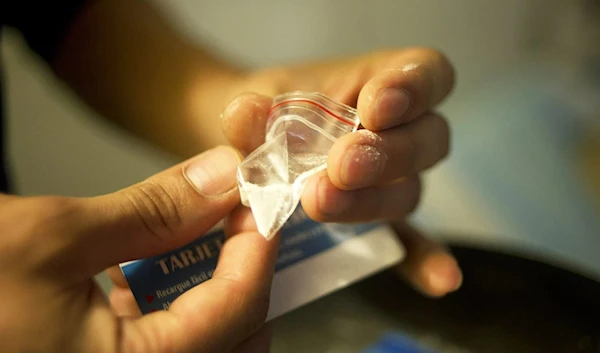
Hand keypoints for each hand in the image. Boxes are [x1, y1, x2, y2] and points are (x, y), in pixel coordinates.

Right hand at [0, 146, 276, 352]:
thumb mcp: (52, 237)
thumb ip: (153, 210)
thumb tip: (221, 177)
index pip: (242, 308)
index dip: (258, 245)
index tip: (258, 201)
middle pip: (234, 337)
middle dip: (240, 273)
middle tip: (228, 220)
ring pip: (201, 346)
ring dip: (205, 290)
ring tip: (186, 238)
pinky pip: (157, 352)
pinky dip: (163, 312)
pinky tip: (137, 275)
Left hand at [222, 48, 461, 296]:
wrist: (247, 146)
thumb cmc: (264, 114)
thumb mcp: (256, 105)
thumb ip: (253, 112)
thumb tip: (245, 113)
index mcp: (382, 82)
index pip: (427, 73)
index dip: (413, 89)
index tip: (375, 108)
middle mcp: (401, 131)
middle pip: (427, 139)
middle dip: (386, 154)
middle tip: (341, 167)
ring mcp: (393, 180)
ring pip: (409, 190)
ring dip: (372, 200)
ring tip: (321, 202)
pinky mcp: (380, 222)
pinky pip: (409, 242)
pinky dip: (422, 259)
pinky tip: (438, 283)